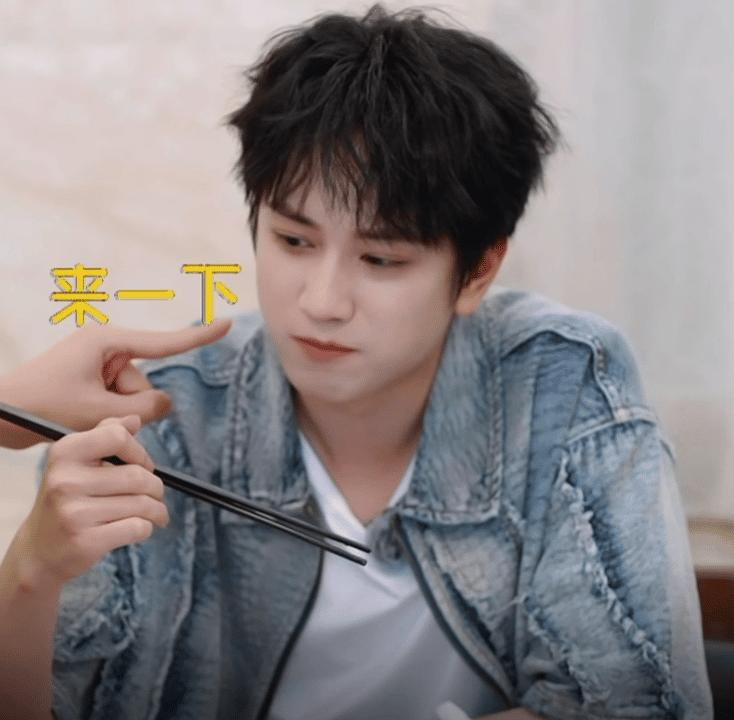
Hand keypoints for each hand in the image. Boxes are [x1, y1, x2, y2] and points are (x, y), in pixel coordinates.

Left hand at [0, 318, 230, 447]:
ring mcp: (99, 366)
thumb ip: (142, 408)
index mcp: (107, 342)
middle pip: (145, 385)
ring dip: (117, 414)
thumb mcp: (97, 411)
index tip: (226, 324)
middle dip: (129, 406)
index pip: (164, 342)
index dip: (198, 337)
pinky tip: (81, 417)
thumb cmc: (39, 404)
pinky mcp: (93, 381)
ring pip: (134, 399)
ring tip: (81, 417)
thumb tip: (166, 404)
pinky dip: (109, 415)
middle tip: (94, 415)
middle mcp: (106, 349)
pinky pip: (120, 402)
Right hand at [9, 415, 168, 589]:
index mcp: (65, 453)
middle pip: (138, 476)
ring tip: (156, 513)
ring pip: (142, 504)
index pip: (118, 437)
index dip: (140, 452)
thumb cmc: (68, 500)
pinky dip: (147, 528)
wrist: (40, 550)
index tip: (144, 466)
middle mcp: (65, 480)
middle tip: (156, 495)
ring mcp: (74, 512)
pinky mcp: (86, 541)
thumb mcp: (77, 462)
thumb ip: (105, 435)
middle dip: (156, 487)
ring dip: (157, 510)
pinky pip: (138, 527)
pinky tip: (142, 527)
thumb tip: (135, 419)